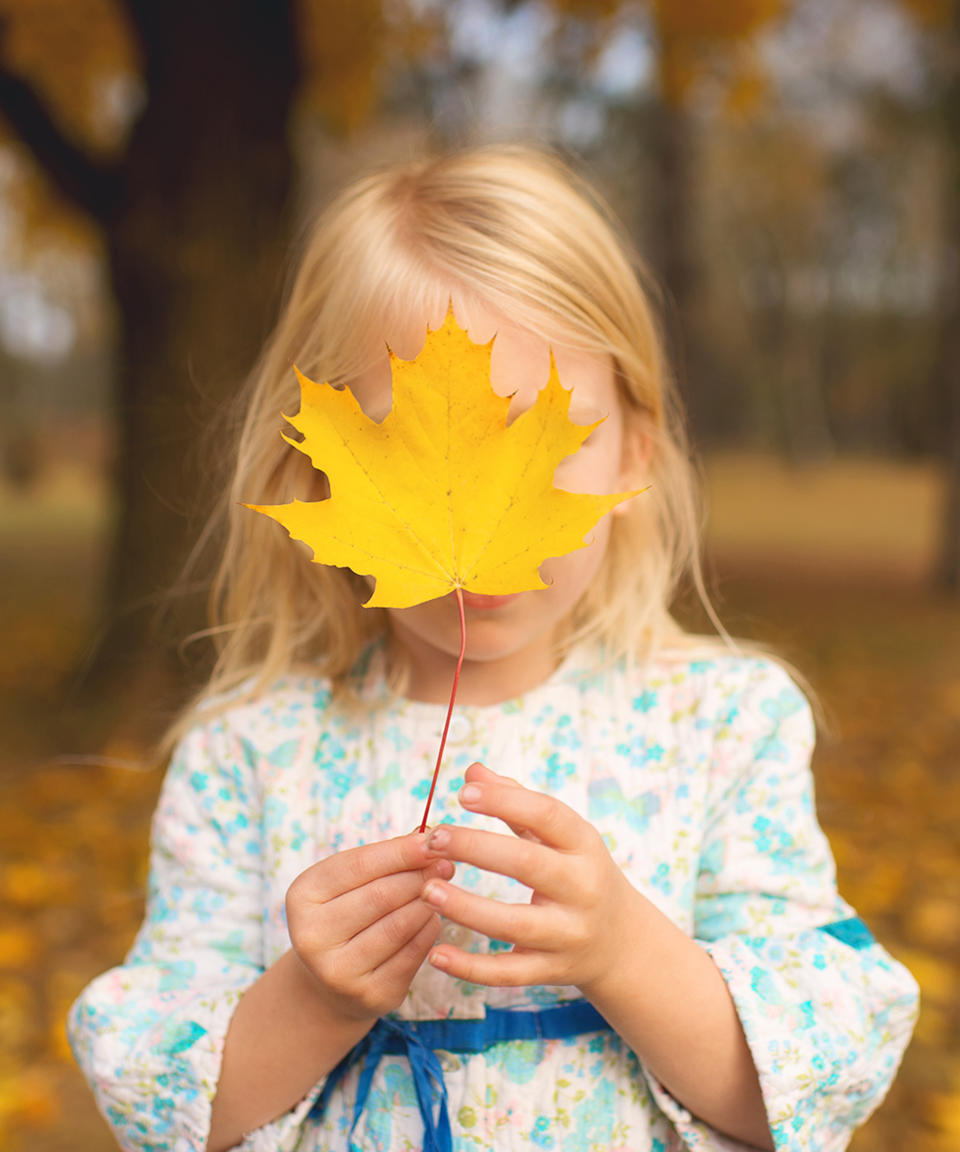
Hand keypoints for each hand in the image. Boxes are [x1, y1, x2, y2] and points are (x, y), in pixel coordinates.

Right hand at [286, 833, 453, 1021]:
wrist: (331, 983)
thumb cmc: (346, 915)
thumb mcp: (349, 883)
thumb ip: (383, 858)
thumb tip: (427, 835)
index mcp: (302, 896)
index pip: (358, 864)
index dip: (399, 851)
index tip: (432, 839)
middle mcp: (312, 936)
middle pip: (381, 895)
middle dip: (420, 875)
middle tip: (446, 864)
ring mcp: (338, 971)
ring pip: (400, 925)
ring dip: (428, 903)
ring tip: (443, 889)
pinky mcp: (369, 995)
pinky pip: (412, 953)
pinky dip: (429, 930)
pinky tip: (434, 918)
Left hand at [420, 763, 646, 992]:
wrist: (622, 943)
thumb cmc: (577, 872)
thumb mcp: (561, 836)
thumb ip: (516, 802)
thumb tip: (472, 771)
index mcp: (584, 845)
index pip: (547, 814)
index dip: (505, 801)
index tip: (463, 793)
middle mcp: (582, 888)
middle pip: (527, 864)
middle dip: (476, 849)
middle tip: (434, 838)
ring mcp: (568, 933)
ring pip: (514, 924)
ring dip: (467, 909)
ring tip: (427, 891)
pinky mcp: (553, 971)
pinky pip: (508, 973)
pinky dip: (471, 968)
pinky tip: (436, 954)